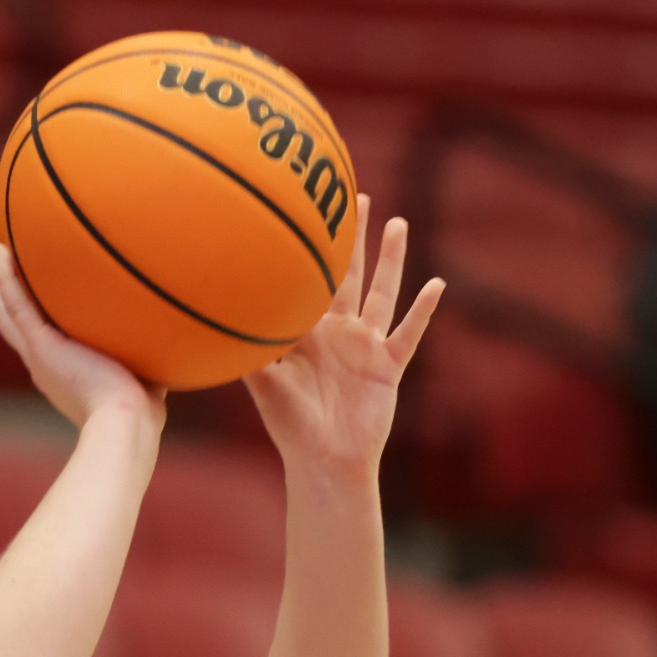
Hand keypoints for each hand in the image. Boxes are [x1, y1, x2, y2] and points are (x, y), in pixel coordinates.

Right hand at [0, 243, 167, 431]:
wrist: (126, 423)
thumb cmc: (140, 411)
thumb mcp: (143, 375)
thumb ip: (147, 355)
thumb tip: (172, 337)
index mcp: (61, 370)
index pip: (39, 335)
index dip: (31, 313)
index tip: (31, 292)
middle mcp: (43, 362)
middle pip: (12, 321)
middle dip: (3, 292)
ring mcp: (37, 354)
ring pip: (5, 311)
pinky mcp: (40, 346)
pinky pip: (14, 305)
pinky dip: (2, 279)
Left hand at [243, 194, 444, 478]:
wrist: (324, 460)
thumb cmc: (289, 426)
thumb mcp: (263, 384)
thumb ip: (248, 352)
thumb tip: (219, 322)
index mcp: (307, 333)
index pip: (308, 282)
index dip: (310, 251)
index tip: (306, 211)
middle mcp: (338, 333)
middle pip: (348, 274)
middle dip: (352, 238)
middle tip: (355, 196)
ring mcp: (366, 346)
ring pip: (382, 292)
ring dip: (391, 259)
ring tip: (397, 223)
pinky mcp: (388, 366)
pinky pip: (408, 333)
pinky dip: (422, 310)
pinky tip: (436, 284)